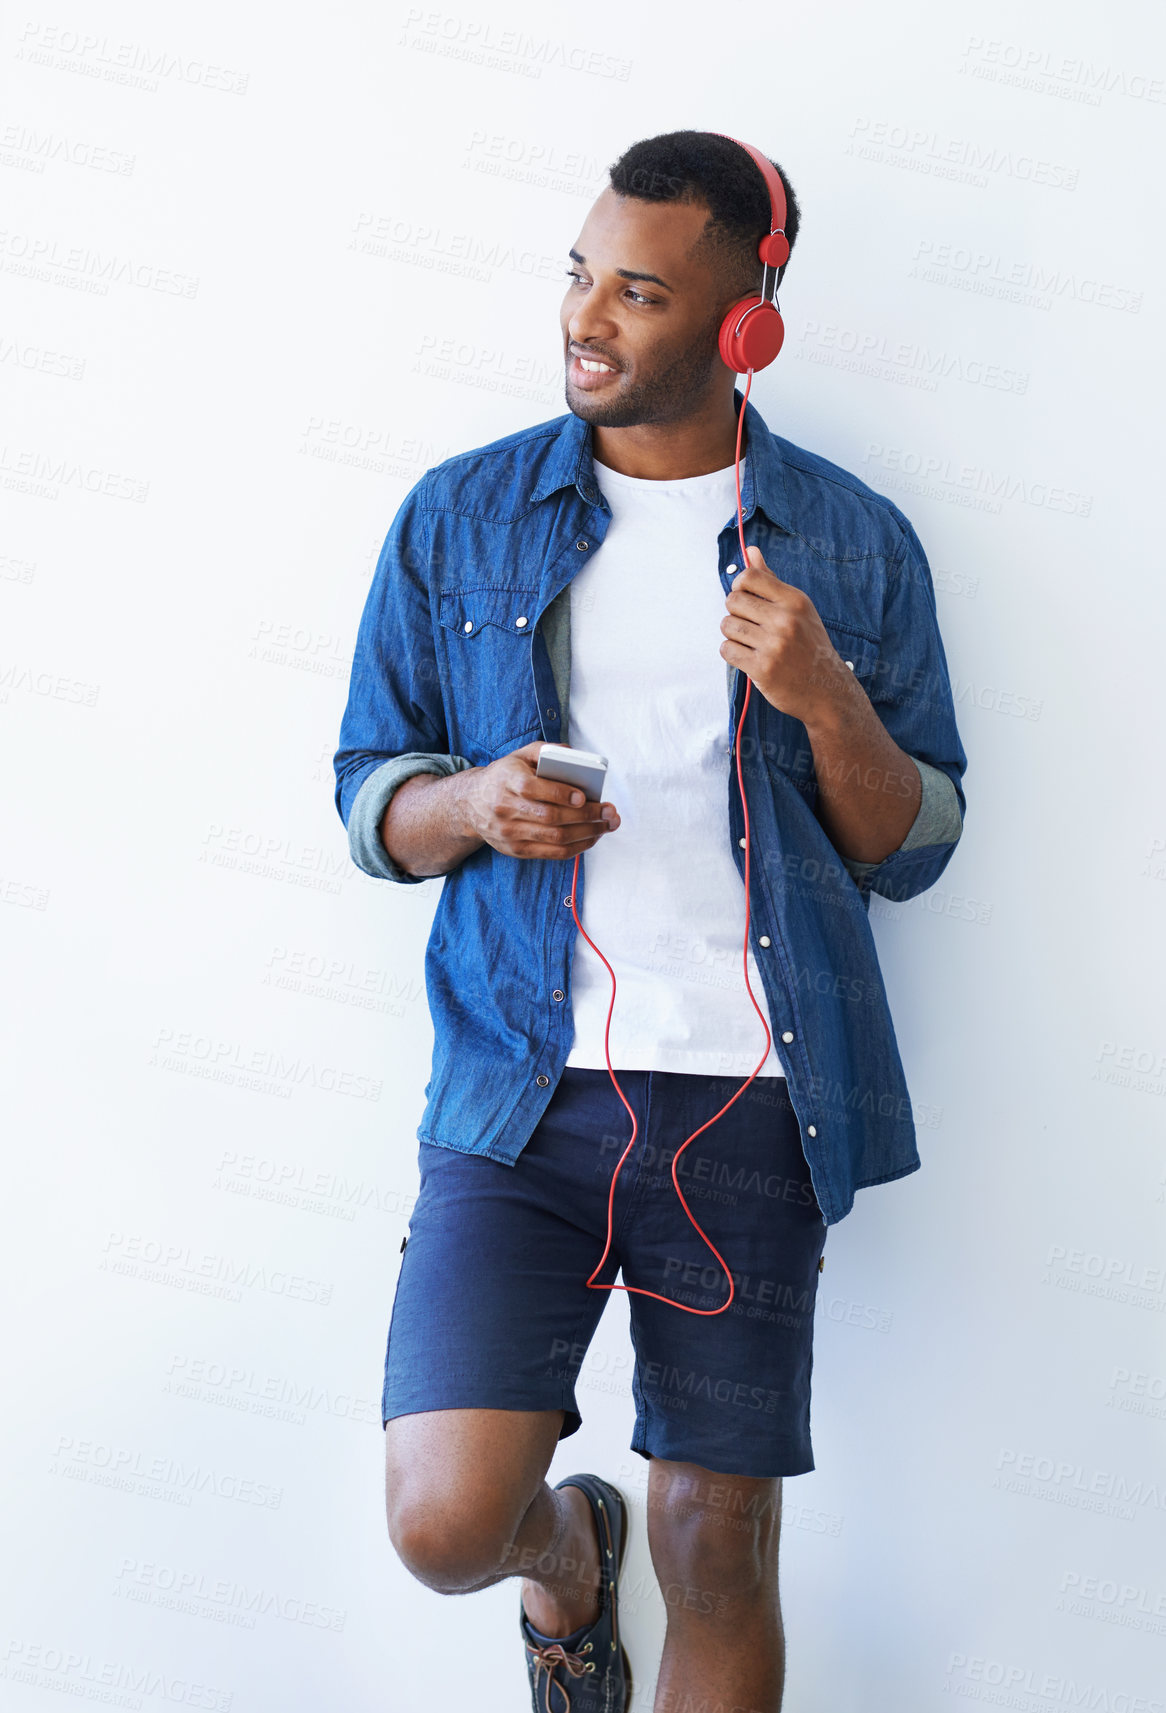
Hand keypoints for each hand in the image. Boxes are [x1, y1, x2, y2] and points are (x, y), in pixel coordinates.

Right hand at [459, 741, 619, 859]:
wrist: (471, 804)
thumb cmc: (505, 777)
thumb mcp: (518, 756)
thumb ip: (544, 750)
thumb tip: (574, 755)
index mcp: (506, 781)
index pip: (532, 789)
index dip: (560, 794)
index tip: (583, 796)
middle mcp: (505, 809)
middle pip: (550, 817)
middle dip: (586, 816)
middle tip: (609, 811)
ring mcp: (510, 833)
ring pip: (555, 838)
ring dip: (587, 833)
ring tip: (607, 825)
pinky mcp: (516, 850)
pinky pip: (553, 853)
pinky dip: (577, 847)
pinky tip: (591, 837)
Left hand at [719, 546, 857, 727]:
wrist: (825, 689)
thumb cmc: (809, 646)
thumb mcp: (797, 609)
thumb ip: (771, 581)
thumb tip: (750, 550)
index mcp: (794, 601)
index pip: (749, 577)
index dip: (740, 587)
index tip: (747, 600)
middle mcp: (785, 620)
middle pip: (733, 601)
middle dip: (735, 613)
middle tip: (748, 625)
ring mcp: (774, 645)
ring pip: (727, 626)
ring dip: (732, 635)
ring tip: (749, 642)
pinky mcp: (762, 669)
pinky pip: (727, 650)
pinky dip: (732, 653)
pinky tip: (747, 657)